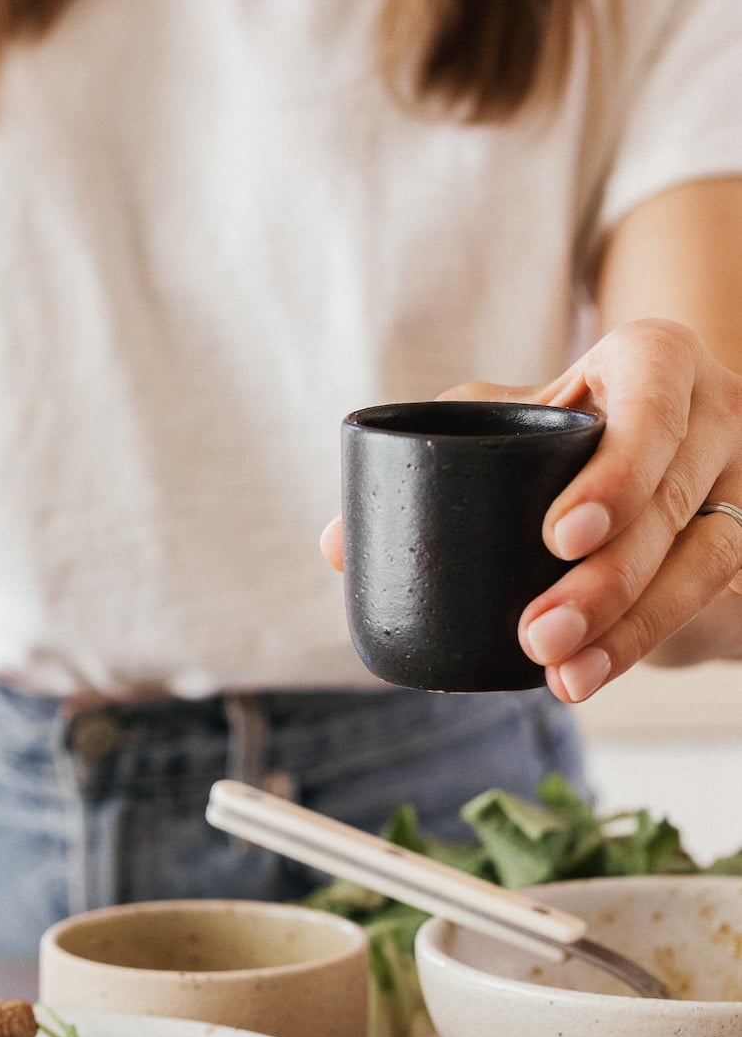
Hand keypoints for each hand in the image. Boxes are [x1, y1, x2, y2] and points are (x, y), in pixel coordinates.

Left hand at [319, 321, 741, 699]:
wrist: (655, 445)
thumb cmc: (563, 424)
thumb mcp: (503, 421)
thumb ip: (427, 462)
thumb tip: (335, 544)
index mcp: (657, 358)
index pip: (652, 405)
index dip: (616, 475)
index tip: (557, 538)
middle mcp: (717, 413)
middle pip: (673, 504)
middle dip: (608, 581)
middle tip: (538, 635)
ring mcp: (741, 481)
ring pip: (705, 562)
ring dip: (631, 628)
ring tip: (563, 678)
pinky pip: (707, 599)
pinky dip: (645, 641)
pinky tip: (594, 674)